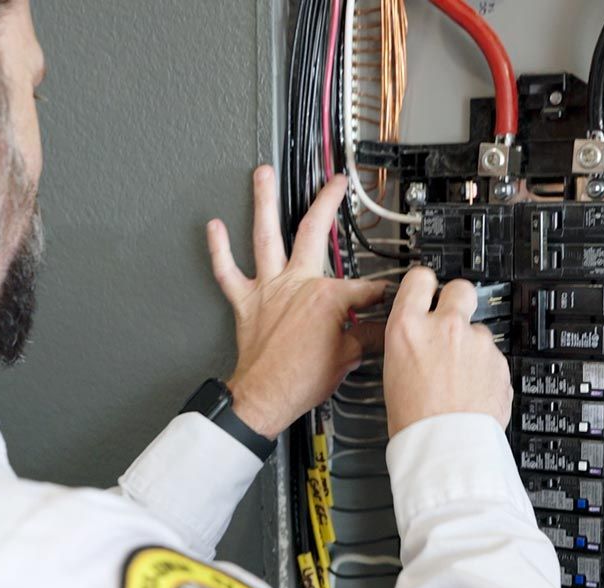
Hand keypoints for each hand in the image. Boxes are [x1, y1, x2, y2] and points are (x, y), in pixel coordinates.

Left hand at [206, 165, 385, 439]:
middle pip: (313, 231)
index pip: (363, 287)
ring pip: (265, 236)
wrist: (265, 397)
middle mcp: (296, 284)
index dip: (380, 291)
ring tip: (263, 174)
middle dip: (327, 202)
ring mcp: (269, 289)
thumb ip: (369, 336)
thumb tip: (387, 329)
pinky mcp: (246, 302)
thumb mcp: (347, 357)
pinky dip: (218, 250)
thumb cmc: (300, 380)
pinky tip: (213, 227)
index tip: (390, 291)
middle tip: (334, 183)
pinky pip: (227, 272)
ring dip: (263, 202)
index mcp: (327, 297)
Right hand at [383, 268, 512, 437]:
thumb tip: (418, 336)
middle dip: (457, 300)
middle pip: (460, 288)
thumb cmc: (413, 418)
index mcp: (408, 327)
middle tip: (450, 320)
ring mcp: (476, 343)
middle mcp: (445, 327)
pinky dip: (484, 368)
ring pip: (477, 329)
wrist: (445, 446)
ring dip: (470, 344)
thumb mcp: (393, 370)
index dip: (424, 284)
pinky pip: (491, 356)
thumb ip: (410, 342)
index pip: (419, 278)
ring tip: (458, 375)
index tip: (426, 289)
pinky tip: (470, 389)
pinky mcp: (499, 361)